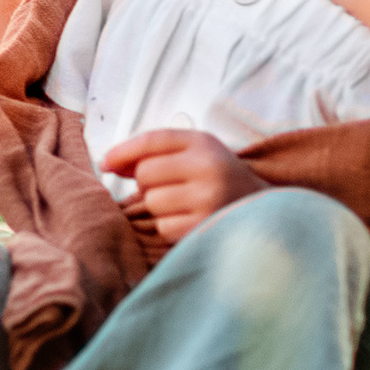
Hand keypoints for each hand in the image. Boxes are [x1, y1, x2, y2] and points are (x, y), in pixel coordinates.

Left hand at [98, 130, 266, 244]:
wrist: (264, 212)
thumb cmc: (218, 178)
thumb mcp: (194, 152)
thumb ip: (152, 151)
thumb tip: (107, 164)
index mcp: (204, 143)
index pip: (152, 140)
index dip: (122, 151)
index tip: (105, 163)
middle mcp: (208, 168)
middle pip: (146, 173)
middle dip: (148, 182)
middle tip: (169, 186)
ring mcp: (208, 199)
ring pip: (152, 202)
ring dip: (158, 206)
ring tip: (182, 204)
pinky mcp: (205, 228)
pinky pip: (163, 227)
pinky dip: (169, 226)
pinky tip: (188, 220)